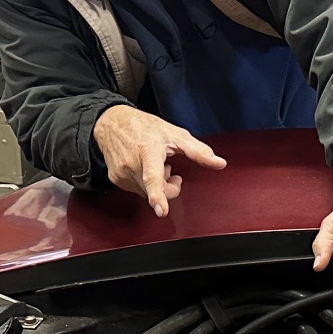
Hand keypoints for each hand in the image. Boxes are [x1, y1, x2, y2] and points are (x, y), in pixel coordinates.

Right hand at [92, 104, 226, 215]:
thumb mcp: (175, 134)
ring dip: (157, 185)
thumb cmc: (144, 126)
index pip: (153, 177)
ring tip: (156, 166)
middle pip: (157, 190)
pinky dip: (144, 184)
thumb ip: (199, 151)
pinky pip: (136, 190)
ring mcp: (121, 174)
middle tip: (173, 171)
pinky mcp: (115, 180)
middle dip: (169, 186)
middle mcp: (132, 164)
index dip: (158, 196)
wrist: (112, 122)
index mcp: (148, 152)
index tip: (162, 211)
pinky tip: (144, 169)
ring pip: (146, 193)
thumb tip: (220, 163)